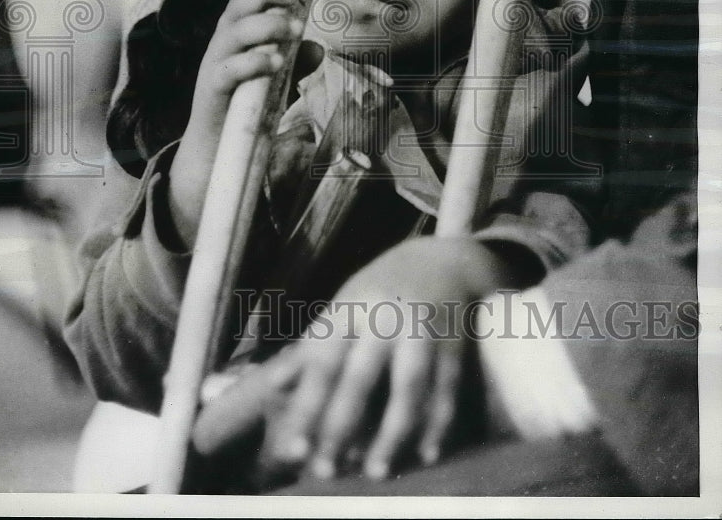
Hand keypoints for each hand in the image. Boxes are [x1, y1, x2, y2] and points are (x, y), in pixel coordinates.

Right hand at [169, 0, 302, 246]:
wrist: (215, 155)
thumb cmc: (246, 111)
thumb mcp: (276, 83)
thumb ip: (295, 64)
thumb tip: (318, 47)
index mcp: (234, 36)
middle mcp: (221, 46)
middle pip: (237, 7)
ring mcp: (213, 68)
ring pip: (233, 33)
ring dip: (266, 26)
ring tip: (295, 28)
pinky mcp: (212, 94)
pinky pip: (230, 71)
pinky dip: (254, 62)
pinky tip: (277, 60)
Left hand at [193, 236, 518, 483]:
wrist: (443, 259)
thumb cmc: (382, 290)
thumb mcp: (345, 306)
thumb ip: (315, 346)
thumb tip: (274, 383)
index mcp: (349, 309)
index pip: (323, 362)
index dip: (307, 406)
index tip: (293, 449)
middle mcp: (384, 317)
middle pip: (360, 376)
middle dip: (342, 425)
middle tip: (326, 470)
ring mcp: (422, 329)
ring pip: (408, 386)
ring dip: (392, 432)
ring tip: (376, 472)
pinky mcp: (455, 342)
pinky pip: (446, 388)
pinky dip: (437, 423)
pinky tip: (426, 454)